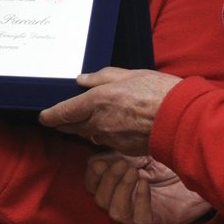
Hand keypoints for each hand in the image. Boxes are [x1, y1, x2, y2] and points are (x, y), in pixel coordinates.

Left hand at [39, 67, 180, 155]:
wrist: (180, 119)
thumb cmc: (157, 92)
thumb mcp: (129, 75)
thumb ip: (102, 77)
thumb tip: (82, 80)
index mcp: (97, 101)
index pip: (64, 112)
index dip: (51, 116)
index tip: (44, 117)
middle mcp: (99, 122)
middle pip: (72, 127)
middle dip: (64, 124)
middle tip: (58, 120)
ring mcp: (110, 138)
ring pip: (90, 135)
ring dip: (84, 129)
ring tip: (85, 121)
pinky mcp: (122, 149)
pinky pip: (107, 141)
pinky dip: (105, 135)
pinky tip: (113, 127)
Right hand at [86, 153, 210, 223]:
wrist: (203, 173)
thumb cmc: (171, 164)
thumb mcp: (141, 154)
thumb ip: (119, 153)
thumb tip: (97, 154)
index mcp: (117, 184)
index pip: (91, 186)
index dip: (93, 174)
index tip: (104, 159)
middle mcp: (125, 202)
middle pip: (99, 199)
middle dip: (108, 179)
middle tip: (124, 164)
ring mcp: (140, 214)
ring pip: (115, 212)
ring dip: (121, 189)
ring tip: (135, 172)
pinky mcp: (157, 223)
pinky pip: (139, 218)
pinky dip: (139, 198)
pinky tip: (145, 183)